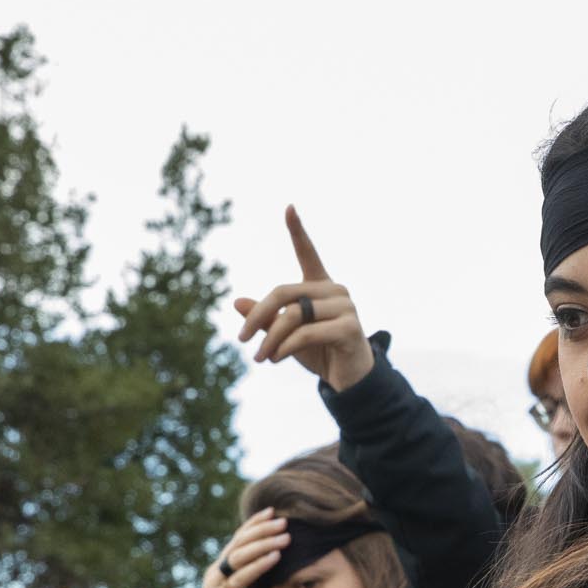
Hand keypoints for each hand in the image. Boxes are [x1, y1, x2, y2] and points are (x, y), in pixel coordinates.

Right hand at [196, 509, 289, 587]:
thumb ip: (261, 576)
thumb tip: (285, 560)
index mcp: (225, 568)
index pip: (239, 538)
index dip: (255, 524)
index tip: (274, 512)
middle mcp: (218, 572)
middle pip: (240, 543)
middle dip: (262, 530)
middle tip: (284, 522)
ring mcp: (216, 585)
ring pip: (239, 557)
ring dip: (264, 545)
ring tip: (285, 537)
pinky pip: (240, 578)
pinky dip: (259, 566)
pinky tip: (275, 558)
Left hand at [235, 206, 375, 391]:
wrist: (349, 380)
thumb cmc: (318, 352)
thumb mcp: (285, 336)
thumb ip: (264, 319)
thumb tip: (237, 302)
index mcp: (320, 286)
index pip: (308, 253)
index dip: (297, 231)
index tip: (289, 207)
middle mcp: (335, 291)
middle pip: (284, 292)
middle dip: (258, 315)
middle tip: (240, 339)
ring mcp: (346, 307)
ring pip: (293, 315)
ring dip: (269, 339)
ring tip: (259, 357)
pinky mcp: (350, 327)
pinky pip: (307, 332)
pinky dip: (285, 347)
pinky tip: (275, 359)